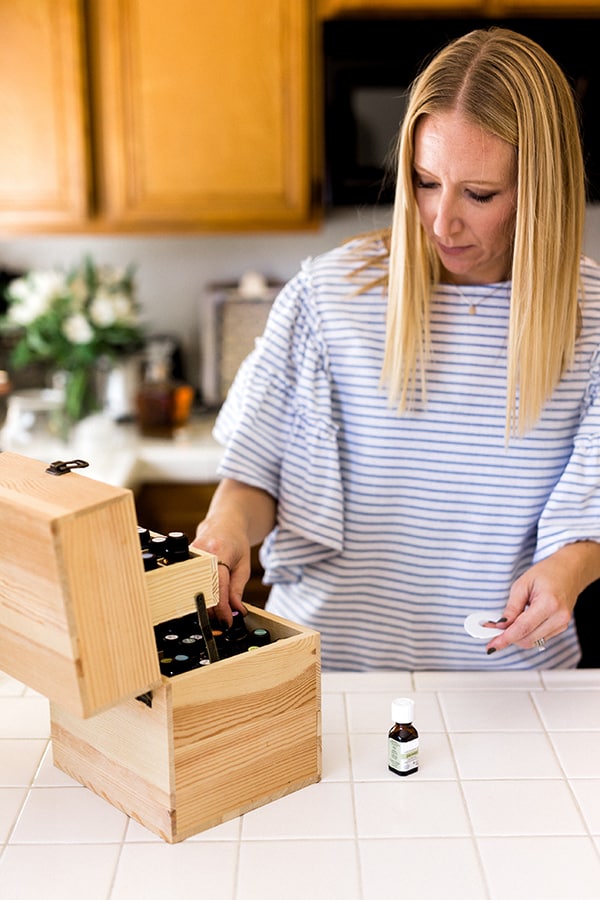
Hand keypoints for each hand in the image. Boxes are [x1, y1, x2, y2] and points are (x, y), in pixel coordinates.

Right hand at [192, 517, 249, 626]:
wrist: (223, 523)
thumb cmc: (235, 543)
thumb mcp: (243, 565)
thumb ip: (237, 589)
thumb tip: (236, 611)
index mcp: (219, 551)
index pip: (218, 586)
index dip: (222, 609)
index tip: (227, 622)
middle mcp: (200, 553)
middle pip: (202, 590)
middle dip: (212, 611)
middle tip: (221, 622)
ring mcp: (188, 556)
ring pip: (192, 589)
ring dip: (204, 605)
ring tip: (216, 614)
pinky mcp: (182, 560)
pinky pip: (188, 583)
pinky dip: (197, 596)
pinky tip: (205, 603)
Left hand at [485, 541, 599, 654]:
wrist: (569, 571)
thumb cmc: (547, 573)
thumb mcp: (522, 584)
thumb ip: (511, 607)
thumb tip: (501, 625)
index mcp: (549, 603)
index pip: (523, 628)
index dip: (505, 638)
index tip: (492, 645)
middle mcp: (558, 617)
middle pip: (527, 639)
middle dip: (508, 638)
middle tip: (494, 631)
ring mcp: (562, 624)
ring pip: (533, 642)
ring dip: (517, 637)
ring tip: (506, 625)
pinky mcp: (561, 627)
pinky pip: (540, 638)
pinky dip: (527, 634)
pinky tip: (520, 624)